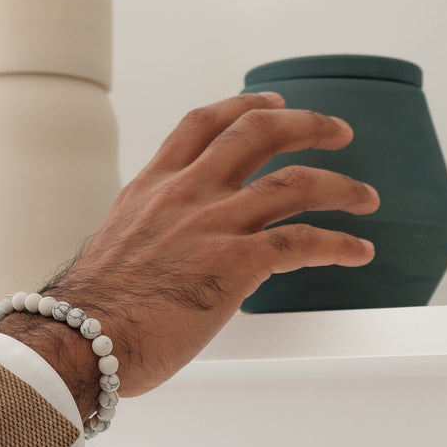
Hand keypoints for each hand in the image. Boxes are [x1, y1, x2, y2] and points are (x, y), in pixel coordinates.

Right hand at [0, 92, 378, 418]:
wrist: (81, 342)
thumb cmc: (94, 315)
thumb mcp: (117, 252)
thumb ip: (151, 238)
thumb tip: (169, 255)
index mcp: (152, 189)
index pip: (202, 125)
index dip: (244, 106)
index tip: (272, 105)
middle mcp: (185, 194)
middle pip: (257, 133)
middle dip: (306, 126)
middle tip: (337, 133)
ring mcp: (212, 224)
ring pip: (293, 184)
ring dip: (340, 186)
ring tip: (365, 197)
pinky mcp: (235, 263)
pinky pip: (303, 241)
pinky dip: (339, 243)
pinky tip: (358, 251)